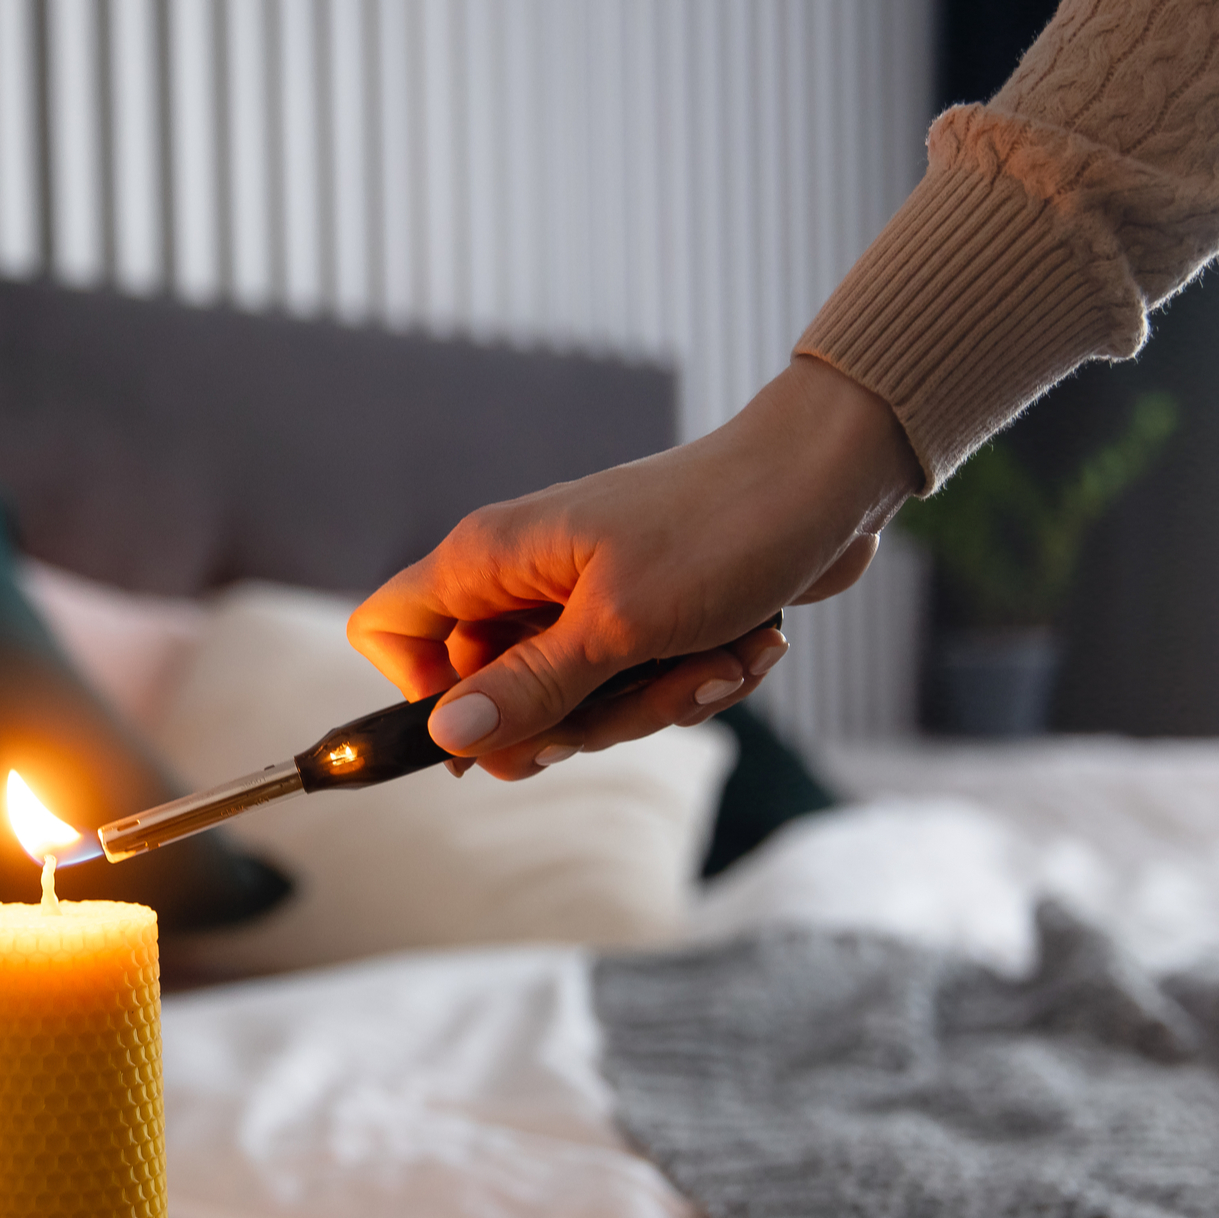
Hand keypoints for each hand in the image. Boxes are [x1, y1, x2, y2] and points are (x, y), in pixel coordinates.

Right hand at [348, 356, 920, 779]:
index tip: (498, 717)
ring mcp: (579, 604)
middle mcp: (521, 581)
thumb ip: (529, 687)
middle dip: (577, 718)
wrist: (832, 480)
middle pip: (492, 699)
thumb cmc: (725, 528)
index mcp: (489, 560)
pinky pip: (635, 694)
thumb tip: (448, 736)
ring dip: (657, 701)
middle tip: (641, 682)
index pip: (386, 631)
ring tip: (716, 652)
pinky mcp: (636, 624)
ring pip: (575, 709)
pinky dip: (693, 683)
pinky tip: (742, 646)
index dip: (419, 692)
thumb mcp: (621, 626)